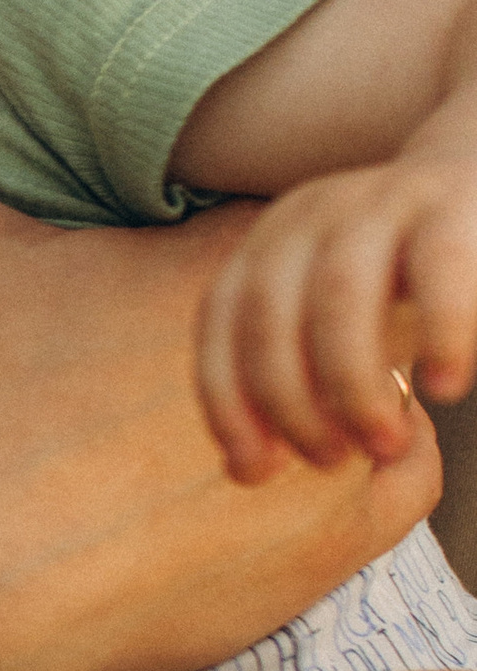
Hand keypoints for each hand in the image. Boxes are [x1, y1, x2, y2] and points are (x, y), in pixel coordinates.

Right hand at [0, 27, 440, 670]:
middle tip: (253, 308)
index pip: (323, 201)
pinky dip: (365, 460)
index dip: (277, 215)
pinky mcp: (334, 550)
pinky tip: (295, 456)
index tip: (216, 232)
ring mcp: (337, 457)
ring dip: (357, 372)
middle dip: (329, 289)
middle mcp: (318, 352)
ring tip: (286, 378)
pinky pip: (407, 475)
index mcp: (237, 262)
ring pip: (404, 377)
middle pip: (374, 282)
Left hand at [196, 155, 476, 483]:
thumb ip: (296, 388)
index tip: (255, 470)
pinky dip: (439, 333)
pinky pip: (438, 266)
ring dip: (350, 383)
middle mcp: (309, 216)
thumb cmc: (403, 283)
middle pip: (267, 313)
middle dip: (289, 403)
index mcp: (268, 245)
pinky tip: (444, 386)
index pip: (219, 323)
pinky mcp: (450, 203)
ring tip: (382, 444)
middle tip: (330, 462)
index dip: (226, 402)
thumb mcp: (338, 328)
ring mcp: (379, 201)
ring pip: (338, 293)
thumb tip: (244, 469)